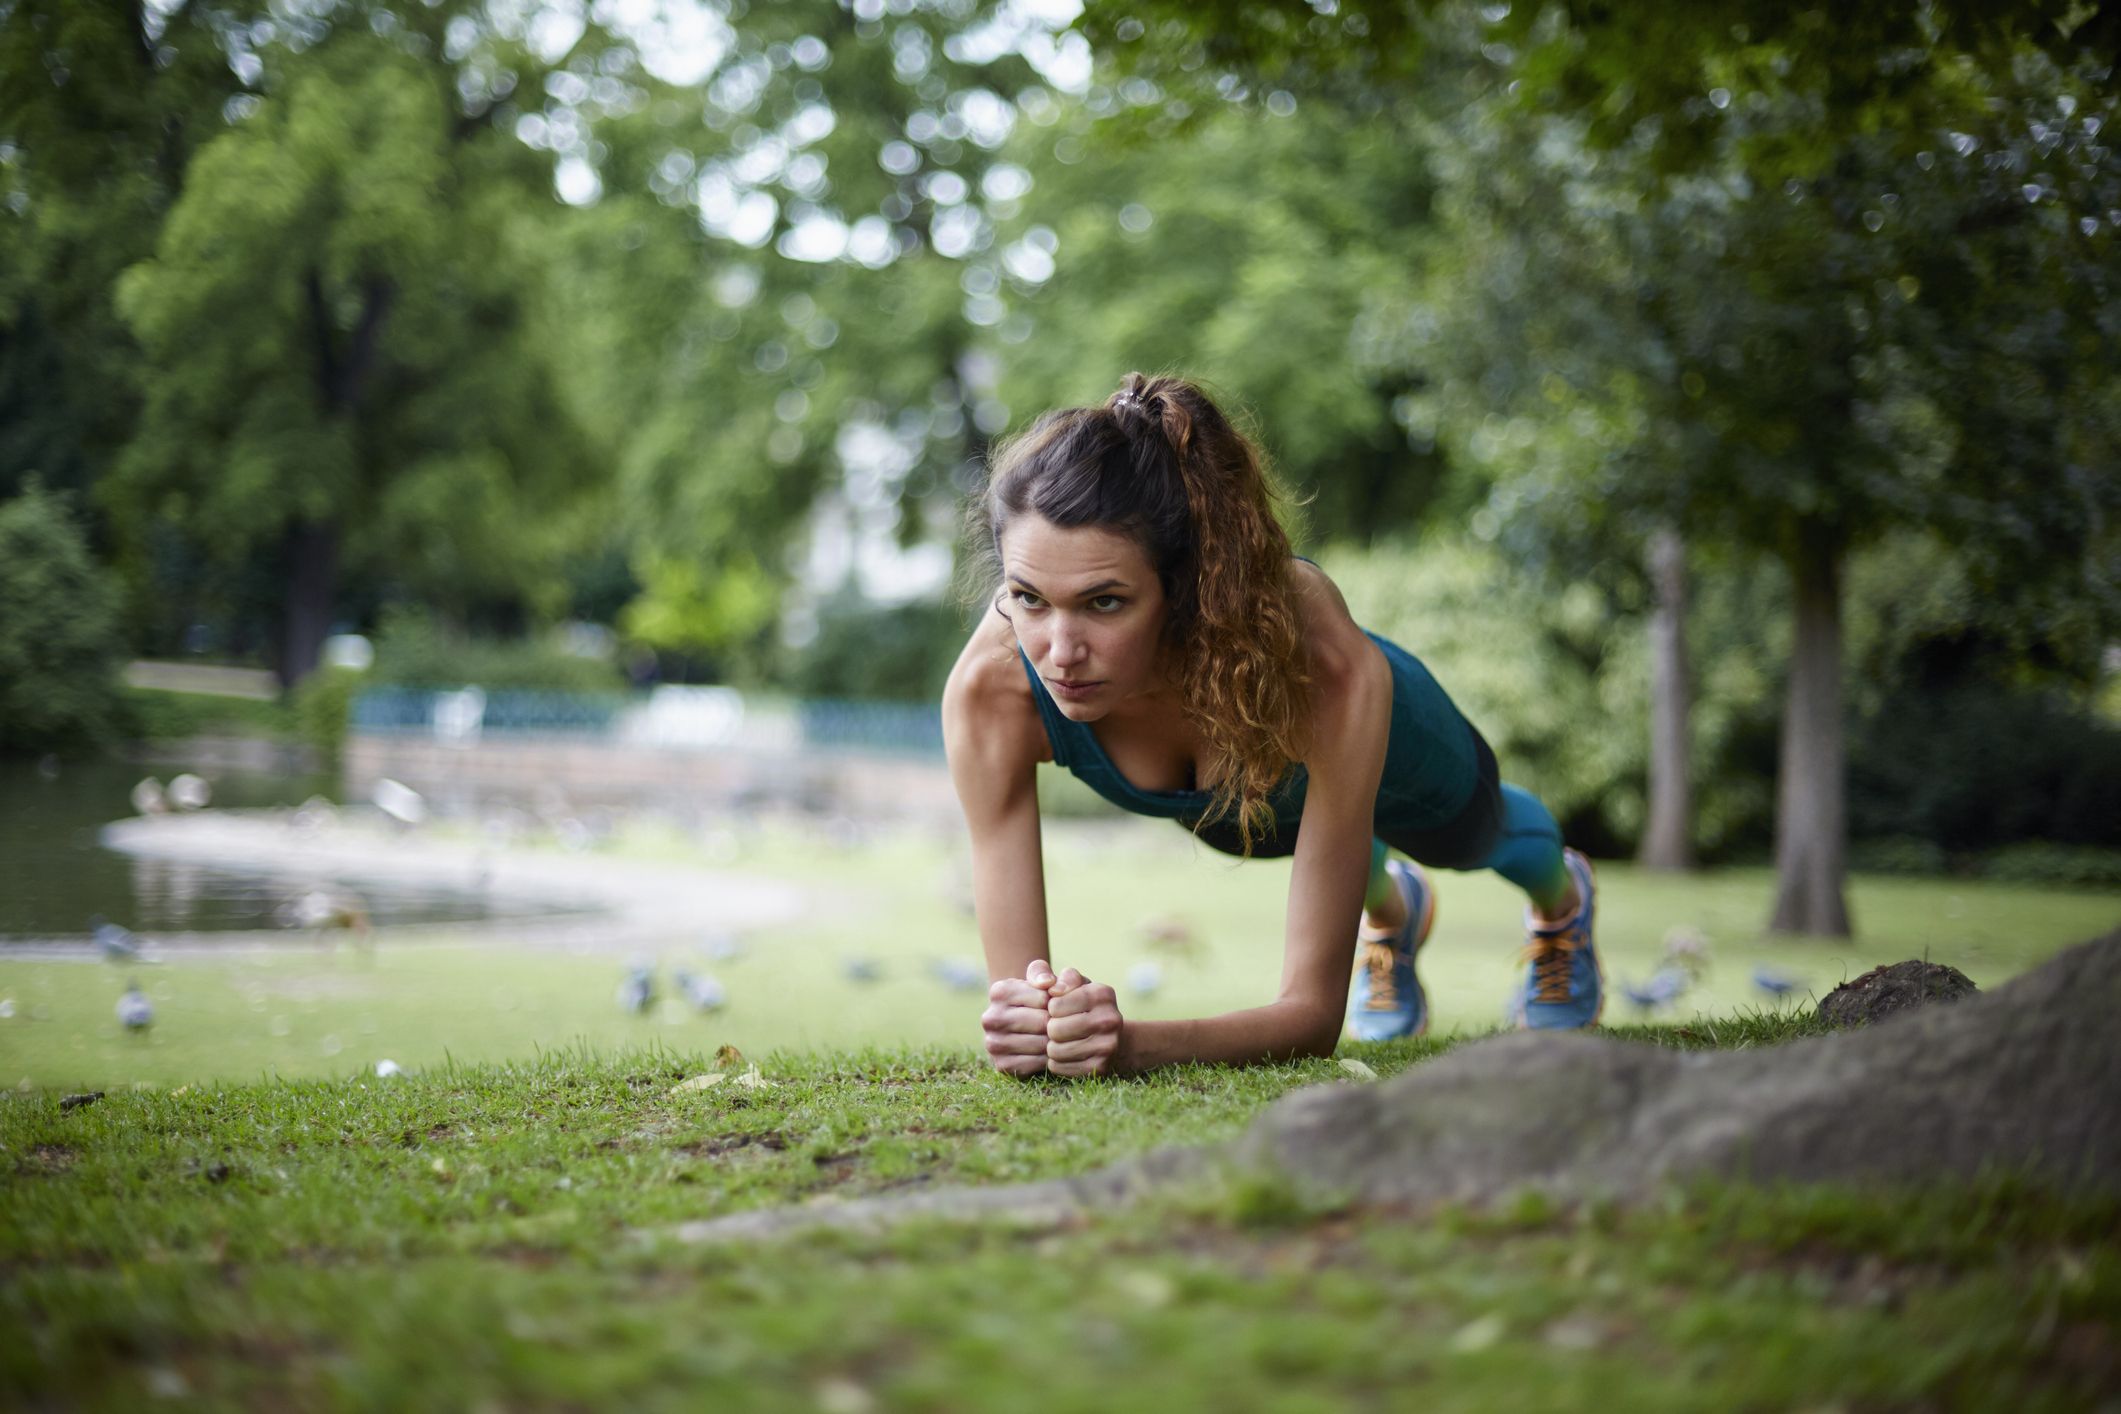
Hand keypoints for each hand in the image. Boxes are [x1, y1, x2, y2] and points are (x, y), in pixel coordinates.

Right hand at [982, 959, 1056, 1076]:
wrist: (1024, 1023)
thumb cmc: (1038, 997)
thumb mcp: (1041, 977)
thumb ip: (1043, 972)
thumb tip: (1048, 983)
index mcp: (999, 992)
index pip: (1044, 999)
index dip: (1058, 1003)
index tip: (1058, 1005)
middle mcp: (990, 1018)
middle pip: (1041, 1022)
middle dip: (1058, 1023)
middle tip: (1063, 1024)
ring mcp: (993, 1043)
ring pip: (1040, 1044)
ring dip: (1055, 1042)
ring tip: (1058, 1037)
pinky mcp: (1001, 1065)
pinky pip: (1035, 1064)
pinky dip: (1048, 1060)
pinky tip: (1049, 1051)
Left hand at [1044, 967, 1123, 1077]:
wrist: (1109, 1035)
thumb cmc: (1078, 1003)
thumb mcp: (1067, 983)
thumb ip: (1048, 973)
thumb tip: (1051, 987)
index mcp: (1102, 993)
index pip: (1055, 1005)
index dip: (1050, 1008)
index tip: (1058, 1008)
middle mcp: (1110, 1019)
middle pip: (1054, 1029)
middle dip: (1049, 1028)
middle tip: (1056, 1027)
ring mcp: (1108, 1046)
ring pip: (1056, 1050)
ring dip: (1051, 1046)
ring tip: (1059, 1040)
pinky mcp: (1100, 1068)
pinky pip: (1059, 1067)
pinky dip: (1055, 1062)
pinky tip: (1064, 1053)